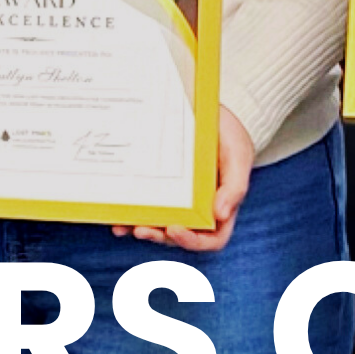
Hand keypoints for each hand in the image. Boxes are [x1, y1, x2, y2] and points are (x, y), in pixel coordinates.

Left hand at [115, 107, 258, 251]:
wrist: (211, 112)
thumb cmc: (230, 137)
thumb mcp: (237, 157)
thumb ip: (234, 187)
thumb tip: (221, 215)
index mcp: (220, 207)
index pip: (212, 239)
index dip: (192, 241)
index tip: (174, 229)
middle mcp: (198, 209)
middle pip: (179, 235)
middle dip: (159, 236)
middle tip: (141, 230)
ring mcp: (177, 199)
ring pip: (159, 224)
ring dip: (141, 229)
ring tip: (124, 226)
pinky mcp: (160, 186)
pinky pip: (146, 204)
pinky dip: (131, 212)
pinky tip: (117, 213)